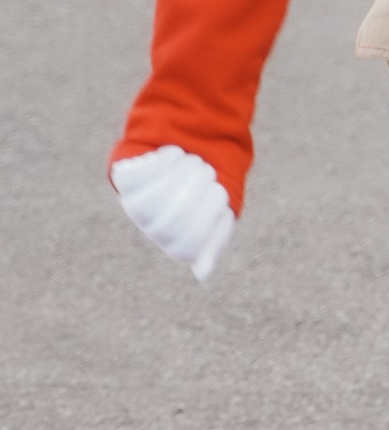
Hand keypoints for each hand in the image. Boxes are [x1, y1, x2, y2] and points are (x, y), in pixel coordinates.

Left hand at [112, 147, 234, 283]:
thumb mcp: (220, 218)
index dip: (207, 214)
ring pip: (153, 199)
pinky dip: (161, 161)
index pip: (187, 243)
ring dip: (180, 174)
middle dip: (194, 190)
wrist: (189, 158)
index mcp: (177, 242)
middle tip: (208, 171)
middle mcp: (153, 228)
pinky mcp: (126, 181)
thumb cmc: (210, 193)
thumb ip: (214, 244)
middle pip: (169, 222)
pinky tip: (176, 154)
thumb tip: (202, 275)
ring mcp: (136, 206)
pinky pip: (136, 176)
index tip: (221, 191)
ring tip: (195, 161)